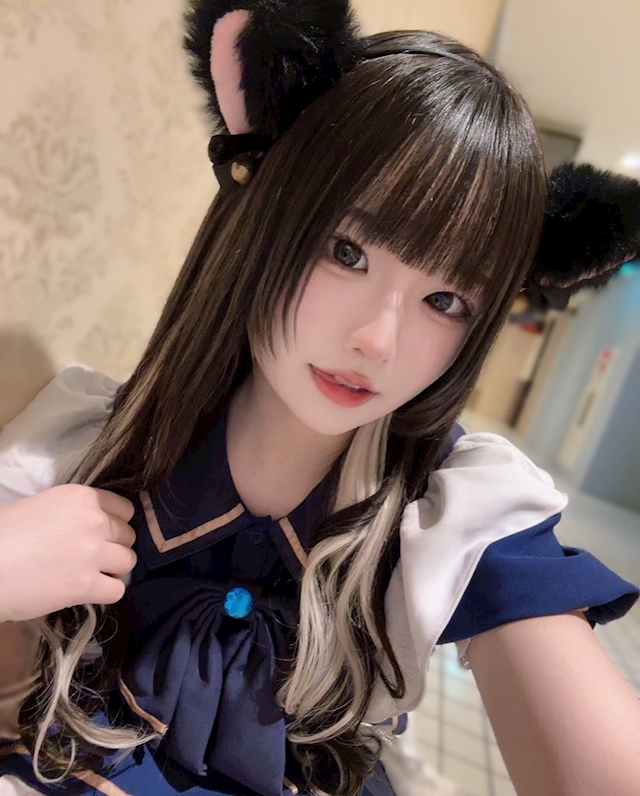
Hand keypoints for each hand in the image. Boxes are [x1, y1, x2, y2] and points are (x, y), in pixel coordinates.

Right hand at [0, 484, 136, 621]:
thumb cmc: (3, 533)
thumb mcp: (42, 506)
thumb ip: (73, 514)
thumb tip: (90, 527)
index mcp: (82, 497)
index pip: (124, 509)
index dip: (115, 523)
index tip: (104, 534)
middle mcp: (95, 521)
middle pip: (128, 535)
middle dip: (115, 546)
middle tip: (94, 557)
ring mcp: (93, 553)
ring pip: (128, 561)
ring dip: (114, 569)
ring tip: (93, 574)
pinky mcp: (86, 585)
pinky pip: (117, 590)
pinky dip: (106, 592)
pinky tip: (89, 591)